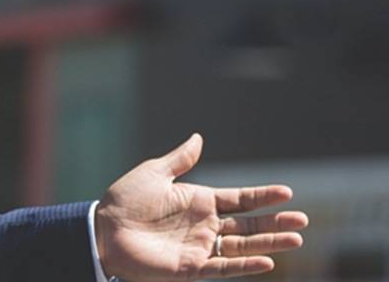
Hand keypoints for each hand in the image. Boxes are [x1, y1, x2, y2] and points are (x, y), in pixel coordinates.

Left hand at [95, 134, 307, 279]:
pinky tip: (267, 261)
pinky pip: (223, 268)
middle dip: (274, 222)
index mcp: (199, 201)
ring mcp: (200, 247)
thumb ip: (180, 160)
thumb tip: (198, 137)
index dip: (262, 197)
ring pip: (242, 247)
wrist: (102, 229)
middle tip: (302, 220)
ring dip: (268, 243)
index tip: (287, 192)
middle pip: (248, 224)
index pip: (239, 200)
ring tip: (295, 239)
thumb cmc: (124, 200)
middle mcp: (204, 226)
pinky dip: (245, 266)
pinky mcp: (190, 268)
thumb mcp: (154, 174)